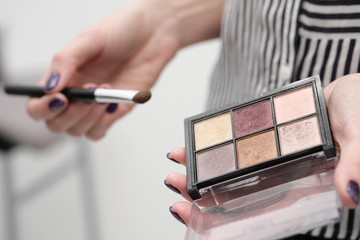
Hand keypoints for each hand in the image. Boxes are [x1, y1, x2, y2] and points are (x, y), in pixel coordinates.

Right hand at [27, 2, 179, 139]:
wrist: (153, 34)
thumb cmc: (121, 30)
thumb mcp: (89, 39)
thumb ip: (66, 61)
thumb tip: (48, 89)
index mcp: (63, 77)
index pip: (37, 105)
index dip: (43, 109)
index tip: (61, 98)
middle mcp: (75, 94)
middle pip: (56, 124)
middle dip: (71, 113)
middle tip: (90, 93)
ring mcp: (94, 106)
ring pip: (77, 131)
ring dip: (89, 116)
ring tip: (106, 90)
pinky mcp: (114, 112)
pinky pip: (98, 132)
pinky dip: (103, 123)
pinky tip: (113, 102)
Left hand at [166, 74, 359, 224]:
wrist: (349, 89)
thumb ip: (357, 162)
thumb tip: (350, 196)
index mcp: (304, 188)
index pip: (260, 214)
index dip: (227, 222)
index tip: (193, 216)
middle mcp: (283, 178)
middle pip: (236, 195)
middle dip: (202, 194)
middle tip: (173, 183)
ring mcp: (270, 159)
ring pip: (230, 173)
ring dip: (201, 171)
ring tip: (175, 164)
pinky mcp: (263, 140)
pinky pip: (233, 148)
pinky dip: (213, 148)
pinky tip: (192, 145)